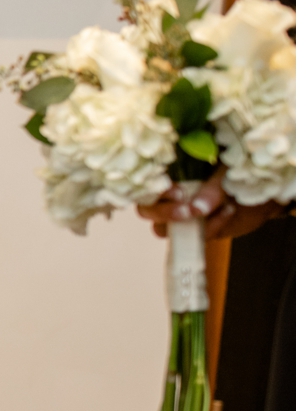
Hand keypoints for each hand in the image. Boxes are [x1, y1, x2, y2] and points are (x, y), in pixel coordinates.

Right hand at [136, 171, 285, 241]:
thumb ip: (211, 189)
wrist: (265, 195)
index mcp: (172, 175)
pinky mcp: (195, 233)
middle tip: (185, 210)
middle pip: (146, 210)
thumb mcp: (227, 173)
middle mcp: (171, 197)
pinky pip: (192, 238)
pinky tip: (228, 211)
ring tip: (207, 213)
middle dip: (162, 212)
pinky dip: (211, 227)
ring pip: (162, 229)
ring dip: (181, 224)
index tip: (176, 191)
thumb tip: (196, 209)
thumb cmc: (241, 175)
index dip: (153, 190)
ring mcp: (181, 217)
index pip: (146, 185)